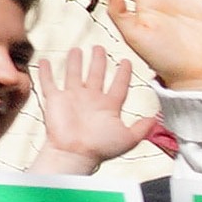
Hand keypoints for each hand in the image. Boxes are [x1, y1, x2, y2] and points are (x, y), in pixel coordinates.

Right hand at [31, 32, 154, 170]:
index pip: (119, 85)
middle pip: (96, 75)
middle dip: (98, 61)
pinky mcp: (55, 100)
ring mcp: (72, 98)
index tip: (126, 61)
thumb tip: (156, 118)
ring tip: (77, 49)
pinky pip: (49, 83)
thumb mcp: (128, 138)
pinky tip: (45, 61)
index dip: (123, 73)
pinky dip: (46, 72)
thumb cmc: (99, 148)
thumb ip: (142, 127)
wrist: (74, 153)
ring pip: (74, 74)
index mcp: (108, 106)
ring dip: (75, 62)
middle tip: (99, 48)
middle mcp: (91, 99)